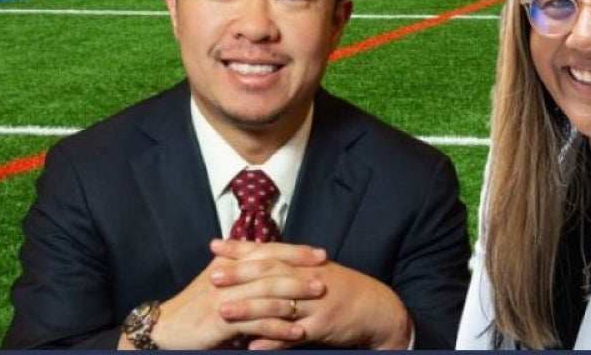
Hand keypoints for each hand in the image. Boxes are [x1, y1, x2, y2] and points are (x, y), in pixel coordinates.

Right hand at [123, 241, 325, 349]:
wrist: (165, 328)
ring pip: (267, 293)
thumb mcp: (218, 281)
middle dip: (301, 271)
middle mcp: (229, 275)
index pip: (268, 250)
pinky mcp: (223, 320)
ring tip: (319, 299)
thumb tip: (267, 256)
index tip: (320, 253)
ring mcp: (226, 297)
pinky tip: (297, 332)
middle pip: (272, 268)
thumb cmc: (195, 306)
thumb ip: (240, 267)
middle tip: (326, 275)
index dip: (295, 251)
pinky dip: (279, 327)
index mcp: (229, 262)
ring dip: (296, 296)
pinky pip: (258, 323)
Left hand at [209, 245, 410, 349]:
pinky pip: (293, 335)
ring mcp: (316, 302)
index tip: (215, 245)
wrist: (377, 309)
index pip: (268, 251)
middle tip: (213, 276)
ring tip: (223, 311)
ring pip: (278, 304)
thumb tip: (258, 264)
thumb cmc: (343, 290)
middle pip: (270, 273)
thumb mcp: (318, 272)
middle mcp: (310, 278)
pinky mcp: (322, 326)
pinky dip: (273, 341)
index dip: (241, 248)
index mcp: (306, 263)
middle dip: (240, 274)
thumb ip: (290, 268)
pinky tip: (252, 346)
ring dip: (249, 308)